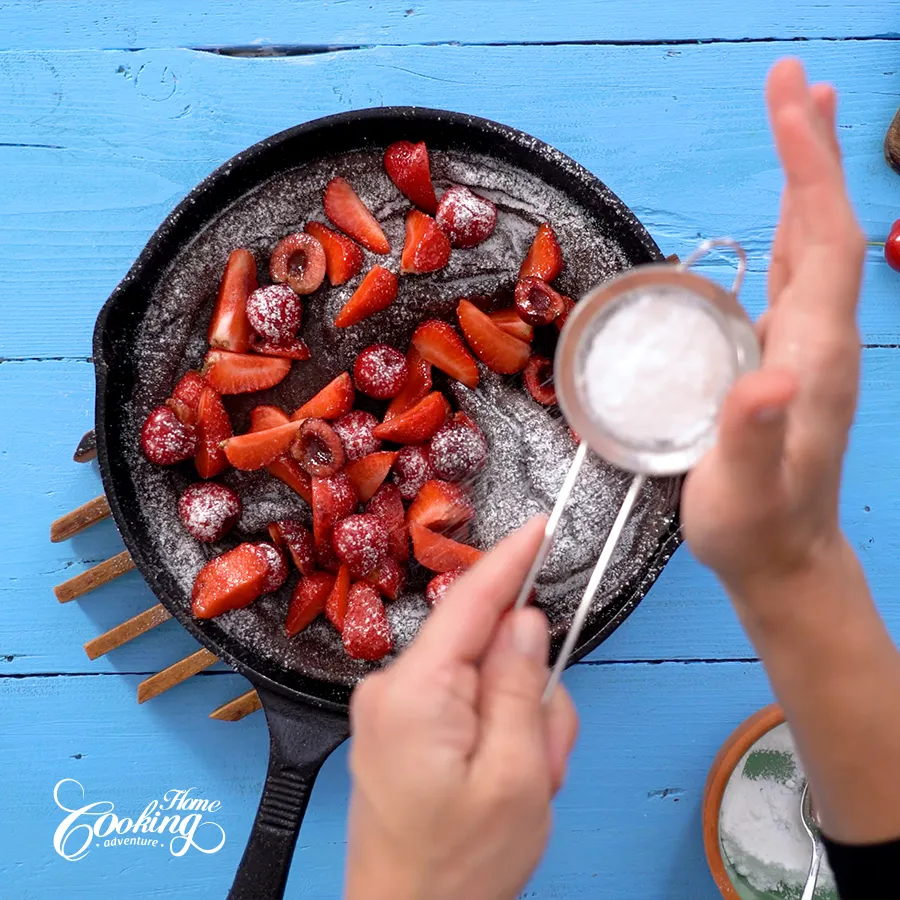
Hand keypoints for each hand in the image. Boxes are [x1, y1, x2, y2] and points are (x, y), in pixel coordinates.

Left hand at [344, 517, 578, 899]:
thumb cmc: (456, 868)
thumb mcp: (516, 775)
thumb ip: (522, 685)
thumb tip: (525, 620)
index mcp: (415, 690)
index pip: (472, 600)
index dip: (511, 559)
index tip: (539, 526)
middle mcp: (392, 688)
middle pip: (483, 646)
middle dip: (528, 688)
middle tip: (544, 753)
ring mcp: (391, 710)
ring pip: (481, 680)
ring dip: (517, 721)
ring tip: (524, 781)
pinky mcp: (398, 729)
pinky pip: (463, 705)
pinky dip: (496, 733)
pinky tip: (502, 780)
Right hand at [681, 57, 866, 595]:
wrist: (780, 558)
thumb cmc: (755, 526)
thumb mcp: (745, 490)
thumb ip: (753, 435)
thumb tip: (766, 375)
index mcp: (813, 353)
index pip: (822, 243)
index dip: (809, 172)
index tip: (791, 104)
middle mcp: (819, 338)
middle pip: (826, 229)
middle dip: (812, 152)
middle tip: (795, 82)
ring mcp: (805, 346)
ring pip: (813, 247)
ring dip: (805, 180)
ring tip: (796, 121)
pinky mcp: (785, 358)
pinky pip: (793, 276)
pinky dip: (789, 228)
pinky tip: (780, 216)